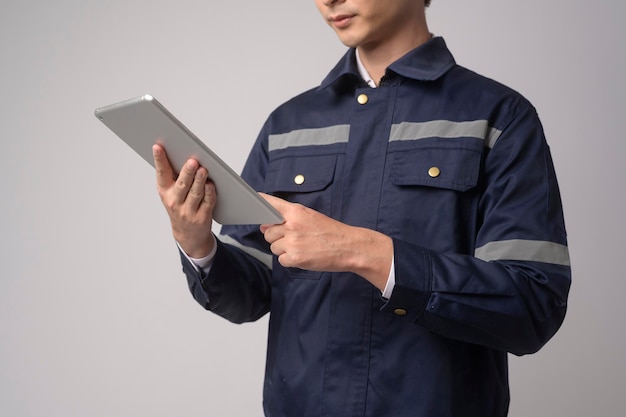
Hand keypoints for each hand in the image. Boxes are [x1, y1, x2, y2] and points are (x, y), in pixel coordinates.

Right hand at [153, 144, 215, 257]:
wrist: (188, 234)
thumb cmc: (180, 206)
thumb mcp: (172, 193)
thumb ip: (175, 176)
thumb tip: (185, 154)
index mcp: (165, 192)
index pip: (161, 173)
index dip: (159, 160)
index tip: (158, 146)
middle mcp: (175, 202)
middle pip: (182, 184)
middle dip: (187, 172)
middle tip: (192, 161)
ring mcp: (188, 211)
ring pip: (195, 193)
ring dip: (200, 181)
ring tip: (203, 170)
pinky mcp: (202, 217)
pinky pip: (207, 203)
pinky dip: (210, 193)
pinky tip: (211, 185)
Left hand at [259, 193, 392, 290]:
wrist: (349, 247)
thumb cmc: (331, 232)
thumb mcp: (311, 217)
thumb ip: (289, 218)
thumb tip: (265, 224)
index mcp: (296, 211)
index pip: (269, 204)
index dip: (258, 203)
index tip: (250, 200)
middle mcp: (292, 225)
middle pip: (267, 231)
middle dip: (276, 236)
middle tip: (294, 238)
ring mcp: (292, 242)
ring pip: (273, 247)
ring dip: (284, 249)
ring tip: (302, 247)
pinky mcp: (295, 257)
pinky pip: (281, 260)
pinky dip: (290, 260)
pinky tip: (303, 256)